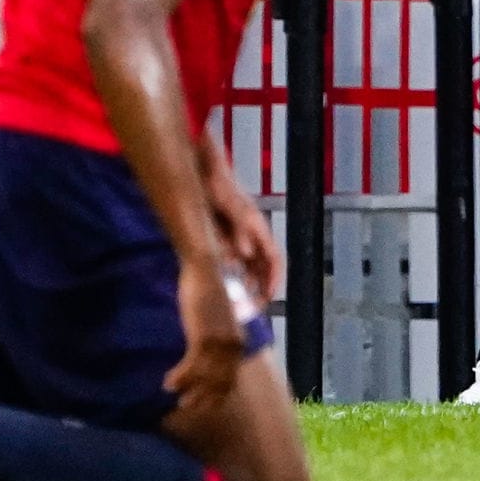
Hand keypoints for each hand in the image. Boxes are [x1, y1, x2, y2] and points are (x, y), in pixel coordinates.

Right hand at [166, 263, 245, 418]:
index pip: (230, 378)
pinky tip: (168, 382)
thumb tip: (208, 354)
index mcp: (239, 342)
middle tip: (186, 406)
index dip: (216, 395)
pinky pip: (191, 367)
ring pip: (204, 379)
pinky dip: (180, 377)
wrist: (206, 271)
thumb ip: (219, 337)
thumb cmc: (211, 292)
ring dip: (187, 390)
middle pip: (219, 383)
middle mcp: (233, 346)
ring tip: (173, 395)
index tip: (203, 405)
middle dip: (202, 398)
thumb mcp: (220, 320)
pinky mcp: (204, 337)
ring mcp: (219, 343)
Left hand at [211, 185, 282, 305]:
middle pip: (264, 266)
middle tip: (255, 308)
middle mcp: (253, 233)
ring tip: (242, 302)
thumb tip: (245, 253)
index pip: (275, 259)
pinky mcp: (228, 234)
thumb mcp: (230, 207)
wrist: (204, 172)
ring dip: (250, 283)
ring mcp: (241, 234)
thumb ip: (239, 229)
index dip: (275, 279)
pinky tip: (226, 284)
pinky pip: (237, 260)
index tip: (270, 297)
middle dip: (263, 287)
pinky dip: (235, 274)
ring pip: (251, 265)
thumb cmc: (218, 187)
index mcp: (257, 227)